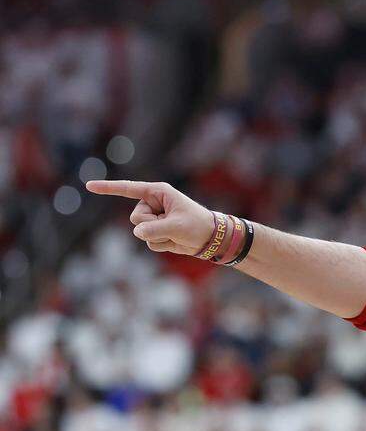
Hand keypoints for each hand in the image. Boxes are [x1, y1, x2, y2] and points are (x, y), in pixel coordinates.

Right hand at [85, 180, 214, 255]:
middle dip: (152, 225)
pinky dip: (162, 245)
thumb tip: (137, 233)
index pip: (128, 189)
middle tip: (173, 226)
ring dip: (158, 237)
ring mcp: (154, 219)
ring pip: (140, 232)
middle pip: (135, 218)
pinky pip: (148, 242)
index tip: (88, 186)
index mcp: (158, 193)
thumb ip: (154, 229)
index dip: (108, 188)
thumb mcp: (176, 226)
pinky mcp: (156, 232)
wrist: (210, 239)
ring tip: (175, 233)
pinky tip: (174, 241)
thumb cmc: (197, 225)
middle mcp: (153, 204)